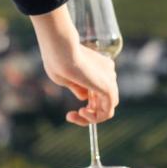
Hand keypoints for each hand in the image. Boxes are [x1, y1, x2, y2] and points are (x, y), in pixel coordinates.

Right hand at [31, 5, 119, 125]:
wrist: (60, 50)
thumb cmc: (57, 60)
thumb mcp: (66, 78)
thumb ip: (78, 87)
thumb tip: (85, 98)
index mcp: (98, 68)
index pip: (98, 92)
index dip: (86, 105)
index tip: (70, 111)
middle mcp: (107, 73)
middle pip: (103, 101)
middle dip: (88, 113)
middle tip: (69, 116)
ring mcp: (109, 80)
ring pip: (106, 108)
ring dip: (90, 117)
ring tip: (72, 116)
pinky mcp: (108, 88)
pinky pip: (107, 111)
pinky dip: (95, 117)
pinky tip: (80, 113)